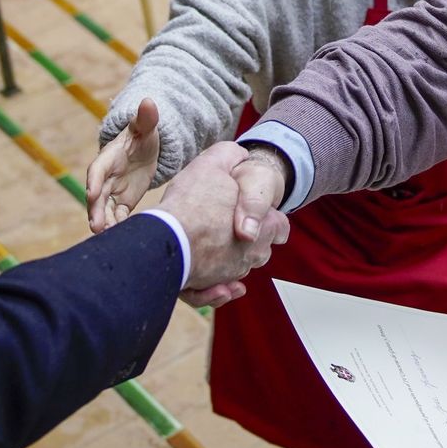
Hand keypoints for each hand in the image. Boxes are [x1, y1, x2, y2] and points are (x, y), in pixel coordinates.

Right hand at [87, 98, 160, 232]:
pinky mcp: (123, 202)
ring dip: (105, 223)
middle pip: (97, 194)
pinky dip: (119, 227)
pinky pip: (118, 216)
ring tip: (107, 238)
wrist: (146, 148)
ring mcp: (113, 191)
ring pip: (105, 209)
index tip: (91, 193)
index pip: (97, 169)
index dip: (94, 180)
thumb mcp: (146, 126)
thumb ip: (146, 117)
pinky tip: (122, 239)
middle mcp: (106, 176)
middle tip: (96, 226)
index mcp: (109, 157)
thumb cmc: (143, 133)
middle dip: (96, 210)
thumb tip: (149, 101)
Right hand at [152, 142, 288, 306]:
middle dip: (249, 241)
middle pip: (259, 249)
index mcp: (264, 224)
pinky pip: (216, 292)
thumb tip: (239, 155)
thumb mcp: (214, 163)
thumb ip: (230, 156)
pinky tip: (214, 282)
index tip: (257, 215)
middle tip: (228, 227)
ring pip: (236, 271)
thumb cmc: (193, 203)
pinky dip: (217, 290)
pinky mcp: (206, 286)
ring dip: (229, 264)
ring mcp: (230, 272)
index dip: (270, 219)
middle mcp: (253, 253)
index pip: (280, 226)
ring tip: (213, 248)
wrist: (166, 237)